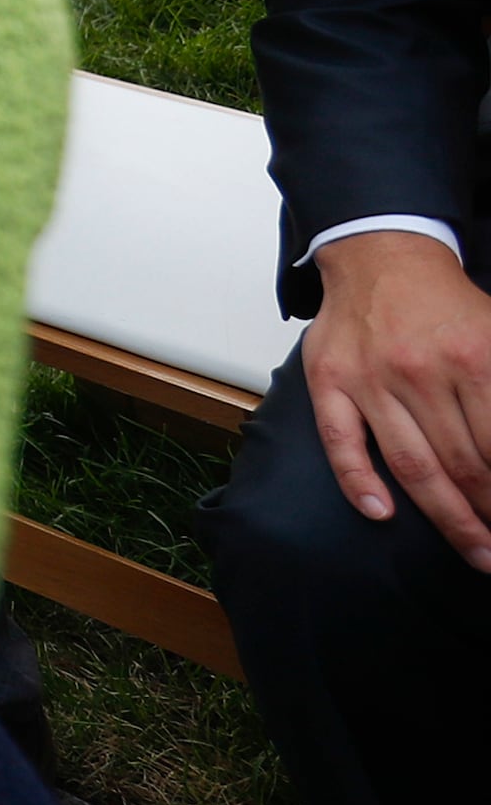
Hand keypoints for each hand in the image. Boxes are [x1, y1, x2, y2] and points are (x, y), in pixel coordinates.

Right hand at [305, 229, 490, 570]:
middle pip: (464, 465)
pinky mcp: (330, 381)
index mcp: (472, 358)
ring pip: (412, 464)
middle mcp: (420, 371)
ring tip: (474, 550)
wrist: (380, 254)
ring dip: (448, 517)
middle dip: (489, 518)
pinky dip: (358, 481)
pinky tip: (381, 513)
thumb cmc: (444, 303)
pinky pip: (341, 441)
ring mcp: (370, 379)